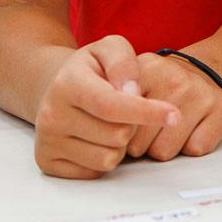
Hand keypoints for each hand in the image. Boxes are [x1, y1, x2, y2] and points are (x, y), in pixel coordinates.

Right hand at [30, 35, 180, 178]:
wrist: (56, 89)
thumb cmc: (91, 69)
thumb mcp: (109, 49)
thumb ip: (124, 63)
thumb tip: (132, 92)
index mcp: (67, 84)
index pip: (112, 105)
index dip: (146, 112)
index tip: (174, 115)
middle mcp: (51, 115)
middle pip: (117, 135)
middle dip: (133, 125)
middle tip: (123, 110)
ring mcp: (47, 142)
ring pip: (108, 158)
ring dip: (120, 144)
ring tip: (108, 123)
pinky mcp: (48, 163)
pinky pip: (95, 172)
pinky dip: (104, 157)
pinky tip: (96, 138)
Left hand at [122, 51, 221, 161]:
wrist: (206, 69)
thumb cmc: (161, 83)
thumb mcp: (133, 78)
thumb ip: (113, 99)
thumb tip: (103, 133)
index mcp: (147, 68)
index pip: (118, 121)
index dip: (117, 132)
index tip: (122, 127)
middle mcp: (175, 79)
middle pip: (137, 144)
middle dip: (139, 144)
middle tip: (149, 128)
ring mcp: (201, 94)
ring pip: (164, 152)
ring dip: (163, 148)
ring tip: (168, 129)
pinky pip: (195, 149)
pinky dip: (191, 145)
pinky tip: (191, 128)